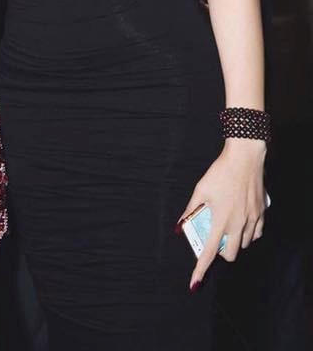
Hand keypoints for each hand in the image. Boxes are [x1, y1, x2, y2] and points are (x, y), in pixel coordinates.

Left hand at [178, 139, 265, 289]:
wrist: (245, 159)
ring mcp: (252, 220)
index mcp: (221, 220)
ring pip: (244, 244)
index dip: (200, 270)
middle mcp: (238, 224)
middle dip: (221, 252)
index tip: (194, 283)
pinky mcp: (261, 214)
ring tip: (227, 226)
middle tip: (215, 238)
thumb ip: (190, 210)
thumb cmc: (220, 172)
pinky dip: (248, 234)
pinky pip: (256, 233)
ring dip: (234, 241)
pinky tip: (241, 223)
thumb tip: (180, 225)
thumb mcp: (200, 190)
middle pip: (230, 254)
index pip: (209, 253)